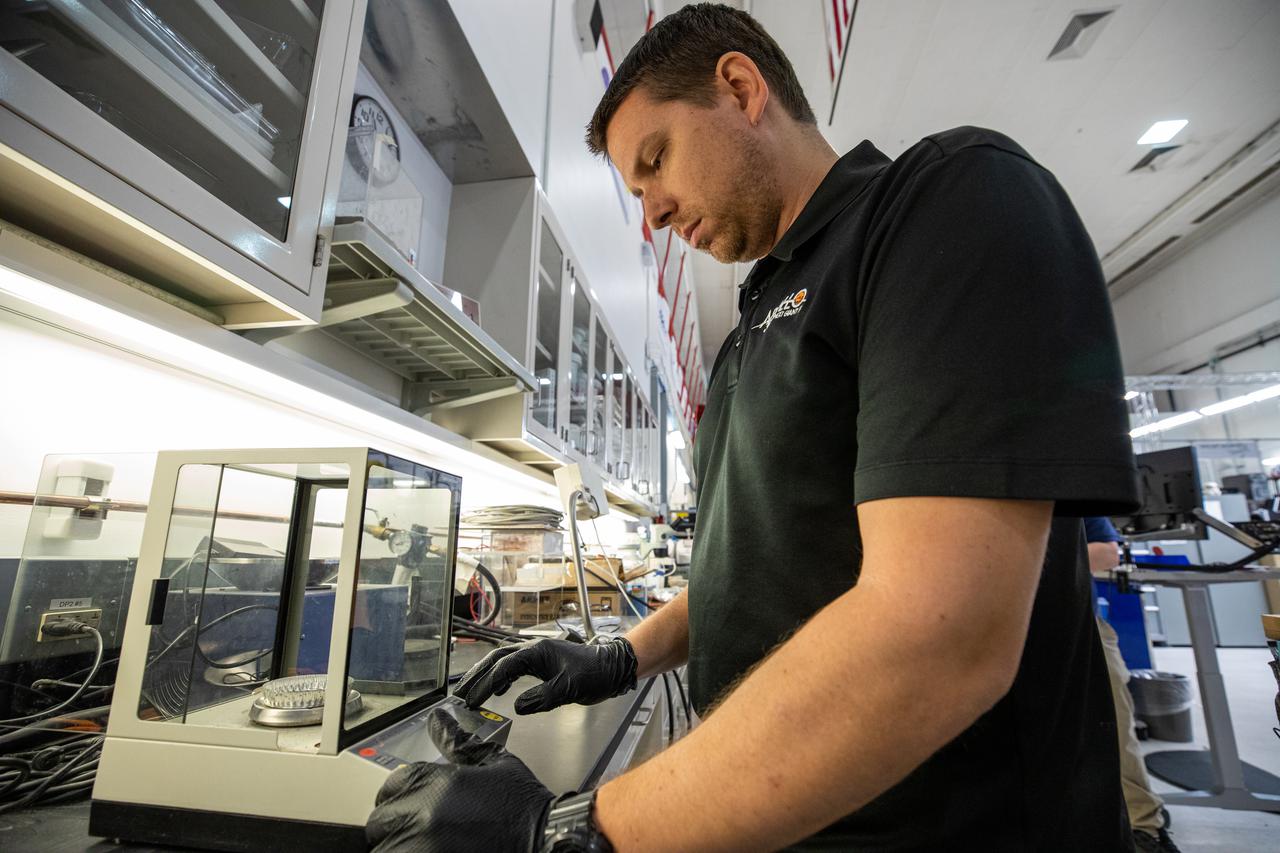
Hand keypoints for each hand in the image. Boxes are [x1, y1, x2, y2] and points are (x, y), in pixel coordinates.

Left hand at [366, 708, 554, 852]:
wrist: (543, 840)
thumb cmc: (521, 806)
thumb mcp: (493, 763)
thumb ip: (459, 743)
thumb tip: (438, 720)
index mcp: (436, 781)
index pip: (394, 783)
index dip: (405, 793)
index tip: (417, 803)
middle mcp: (423, 813)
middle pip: (382, 818)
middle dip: (399, 821)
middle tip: (423, 827)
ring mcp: (420, 845)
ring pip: (385, 844)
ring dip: (400, 841)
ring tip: (426, 841)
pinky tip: (428, 850)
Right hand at [455, 636, 637, 713]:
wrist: (613, 668)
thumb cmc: (595, 674)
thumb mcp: (569, 688)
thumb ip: (543, 697)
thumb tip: (517, 706)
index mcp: (537, 651)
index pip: (504, 667)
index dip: (486, 684)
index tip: (474, 700)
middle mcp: (533, 649)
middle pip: (497, 659)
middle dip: (477, 675)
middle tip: (461, 693)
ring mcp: (537, 655)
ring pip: (504, 661)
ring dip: (487, 675)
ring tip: (472, 691)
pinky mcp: (542, 664)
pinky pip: (515, 667)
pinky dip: (502, 676)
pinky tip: (500, 689)